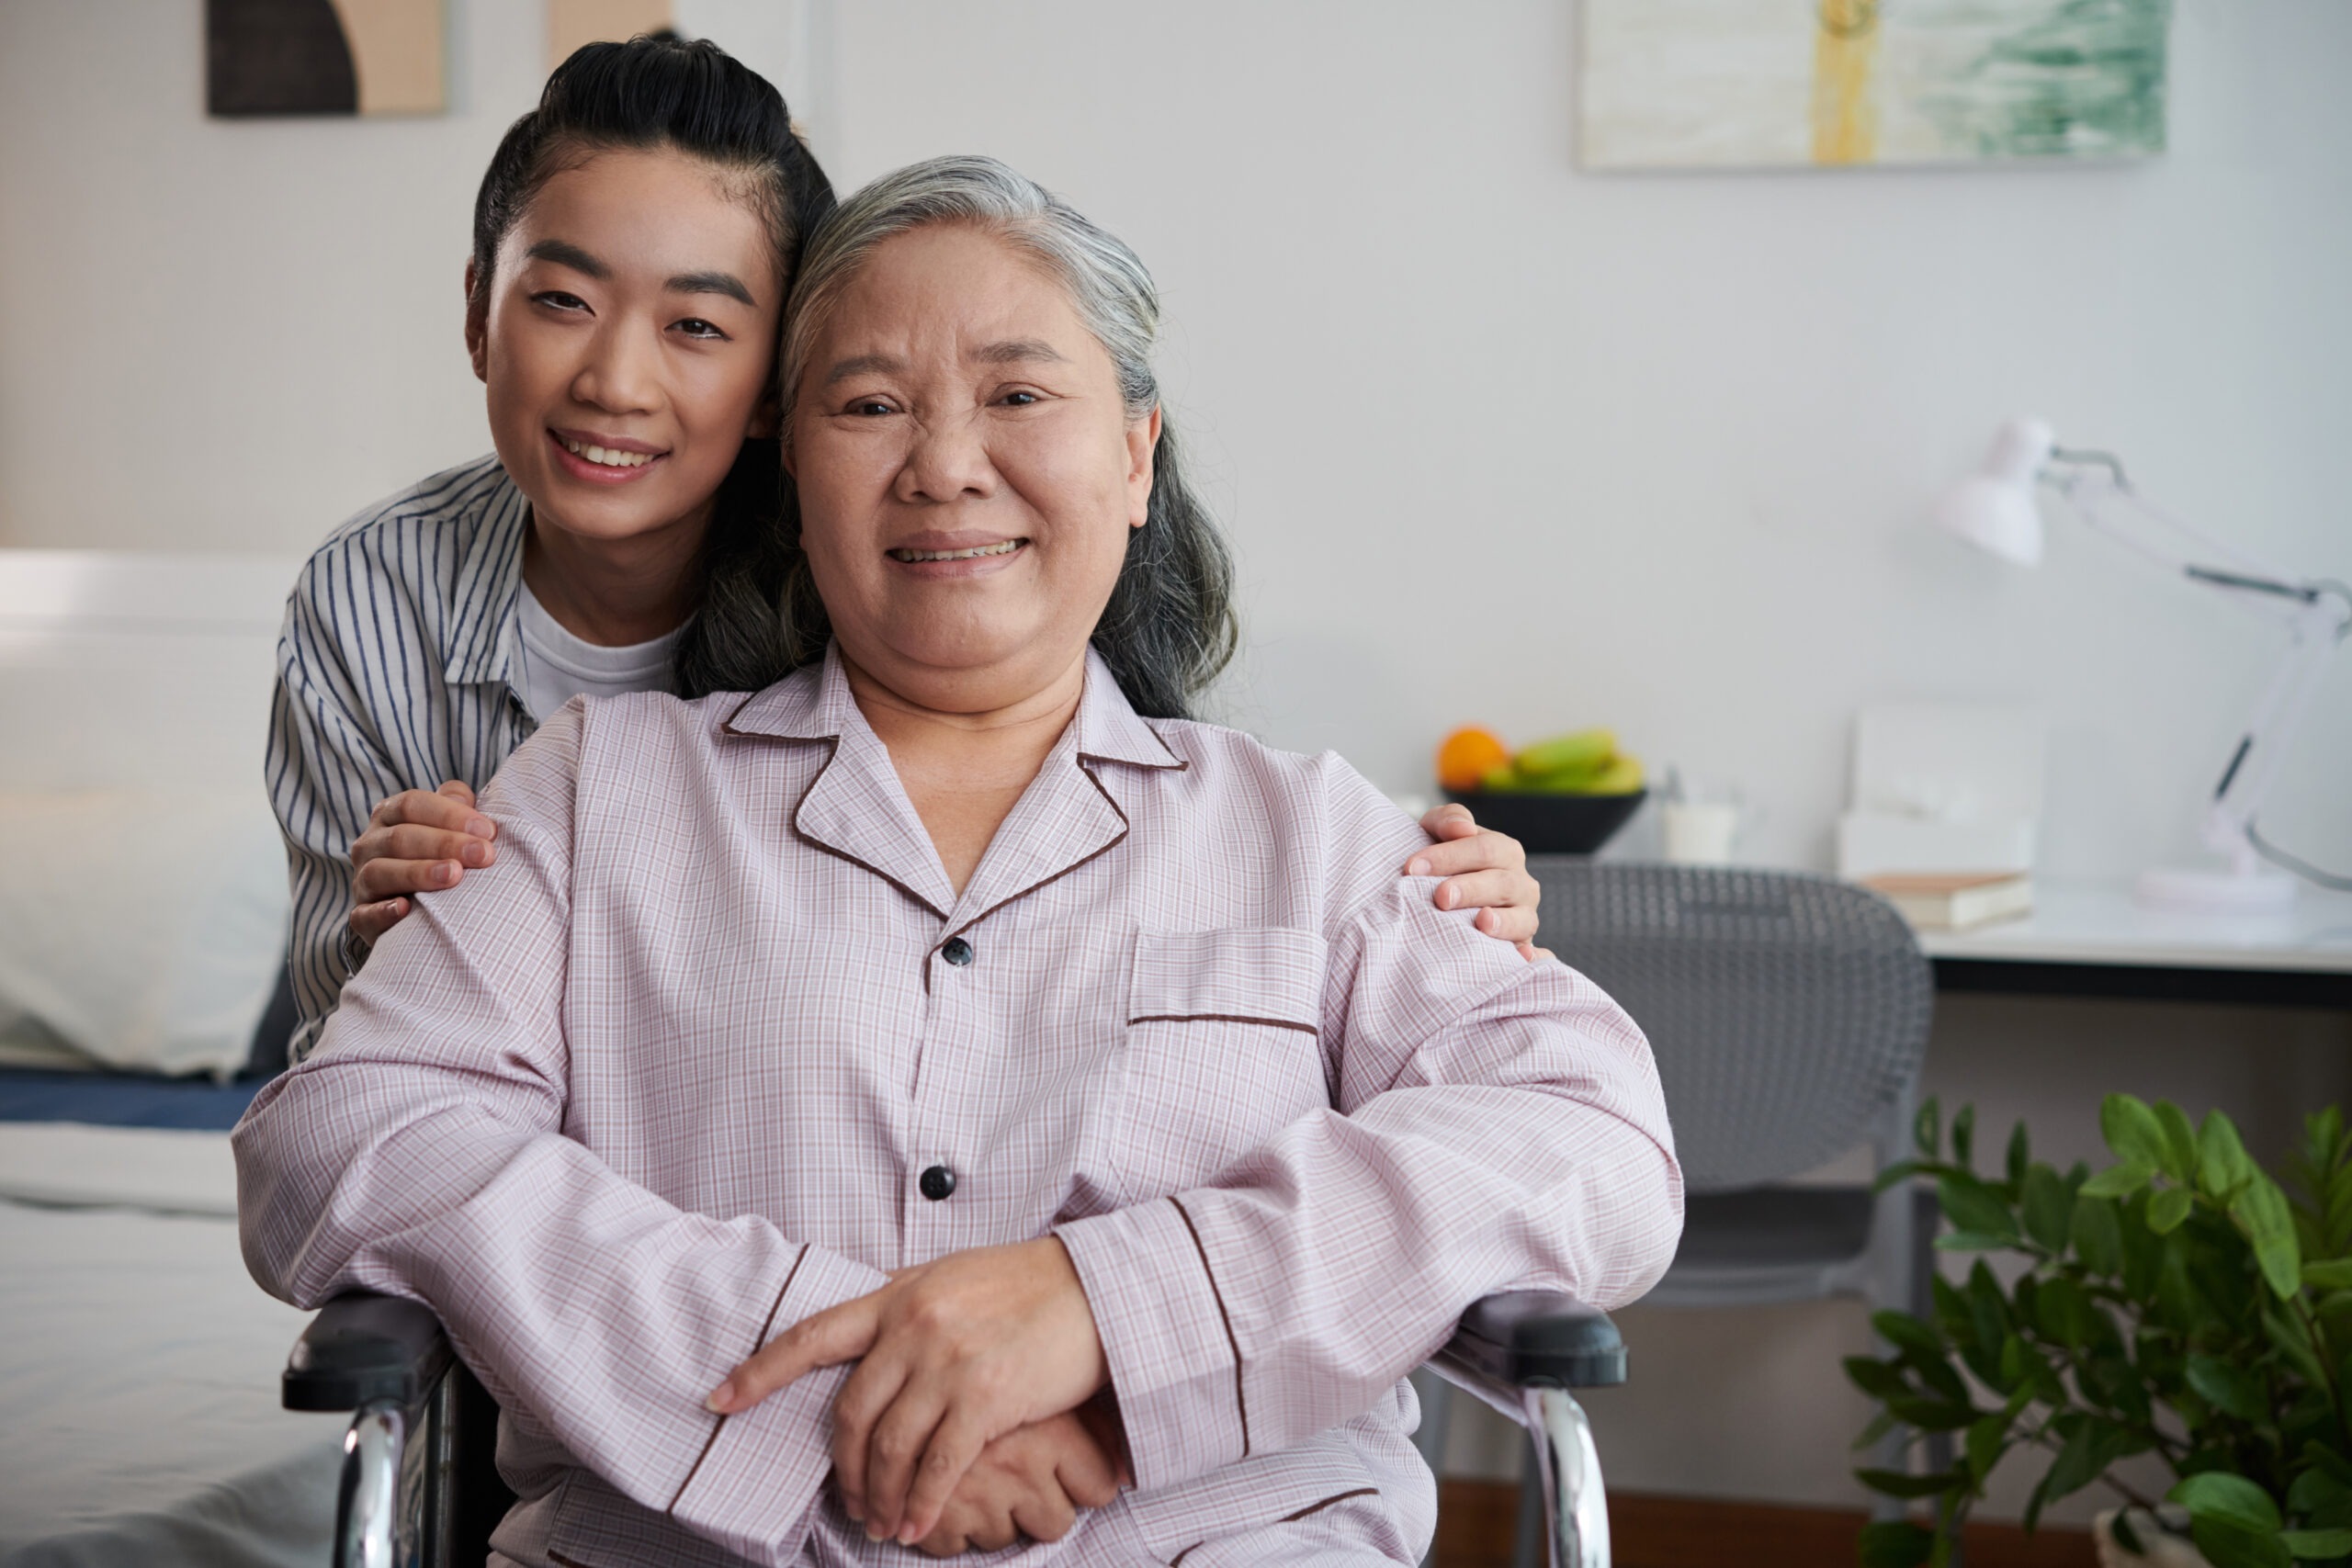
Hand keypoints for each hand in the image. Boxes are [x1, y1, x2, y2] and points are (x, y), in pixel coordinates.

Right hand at [349, 781, 495, 944]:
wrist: (418, 908)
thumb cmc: (441, 855)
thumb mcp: (449, 825)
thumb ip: (457, 806)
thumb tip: (464, 798)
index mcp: (389, 815)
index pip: (411, 805)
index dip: (450, 814)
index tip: (487, 831)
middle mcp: (369, 845)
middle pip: (399, 838)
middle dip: (444, 844)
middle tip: (483, 855)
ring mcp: (362, 881)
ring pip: (379, 872)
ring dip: (418, 873)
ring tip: (454, 875)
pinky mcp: (362, 916)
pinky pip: (364, 914)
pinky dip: (382, 912)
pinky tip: (406, 909)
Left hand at [707, 1237, 1107, 1546]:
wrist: (1098, 1288)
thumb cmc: (1028, 1283)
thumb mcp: (952, 1275)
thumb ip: (905, 1302)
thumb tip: (868, 1325)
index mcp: (897, 1296)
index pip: (812, 1337)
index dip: (760, 1373)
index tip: (719, 1399)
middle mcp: (912, 1327)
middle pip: (850, 1414)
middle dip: (844, 1469)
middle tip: (849, 1502)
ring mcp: (947, 1363)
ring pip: (889, 1448)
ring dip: (881, 1497)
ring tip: (884, 1524)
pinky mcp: (986, 1397)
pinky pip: (937, 1465)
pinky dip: (921, 1502)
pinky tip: (918, 1523)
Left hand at [1410, 803, 1549, 960]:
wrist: (1439, 901)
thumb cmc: (1439, 862)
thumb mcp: (1437, 833)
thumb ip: (1448, 820)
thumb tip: (1463, 828)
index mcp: (1504, 851)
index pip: (1484, 849)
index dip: (1449, 856)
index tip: (1412, 868)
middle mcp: (1520, 883)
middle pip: (1502, 883)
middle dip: (1471, 889)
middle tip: (1441, 897)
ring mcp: (1524, 917)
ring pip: (1521, 918)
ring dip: (1503, 922)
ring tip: (1482, 923)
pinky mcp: (1521, 946)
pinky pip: (1531, 952)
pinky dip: (1532, 956)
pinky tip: (1521, 957)